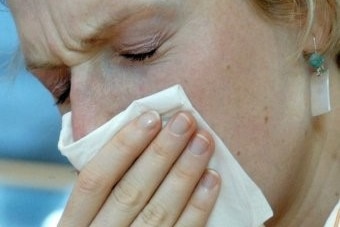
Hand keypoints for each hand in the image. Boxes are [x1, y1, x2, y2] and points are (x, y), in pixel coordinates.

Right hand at [58, 111, 220, 225]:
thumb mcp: (89, 215)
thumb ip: (106, 185)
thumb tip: (136, 136)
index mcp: (75, 223)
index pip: (94, 179)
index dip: (122, 146)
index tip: (151, 117)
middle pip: (130, 192)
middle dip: (160, 153)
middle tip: (185, 121)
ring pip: (159, 212)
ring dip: (184, 173)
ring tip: (202, 142)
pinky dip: (198, 207)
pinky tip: (211, 179)